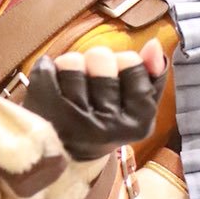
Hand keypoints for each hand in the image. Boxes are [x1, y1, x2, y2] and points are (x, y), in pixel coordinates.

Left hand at [22, 41, 167, 161]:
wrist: (67, 154)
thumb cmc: (105, 120)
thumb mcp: (136, 105)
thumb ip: (152, 75)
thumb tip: (153, 44)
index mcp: (138, 124)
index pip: (131, 63)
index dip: (122, 61)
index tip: (118, 77)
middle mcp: (108, 128)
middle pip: (101, 58)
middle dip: (96, 62)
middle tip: (93, 80)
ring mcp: (74, 123)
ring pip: (72, 62)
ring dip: (71, 66)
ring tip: (72, 84)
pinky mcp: (46, 117)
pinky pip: (46, 69)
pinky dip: (47, 69)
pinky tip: (51, 83)